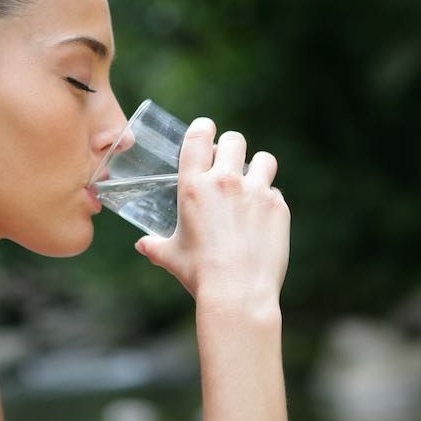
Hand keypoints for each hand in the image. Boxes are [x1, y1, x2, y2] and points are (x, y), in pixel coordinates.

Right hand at [135, 118, 289, 309]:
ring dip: (257, 167)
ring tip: (252, 184)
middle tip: (228, 163)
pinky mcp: (278, 206)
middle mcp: (225, 181)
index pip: (198, 137)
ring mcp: (255, 192)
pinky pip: (275, 191)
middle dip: (231, 147)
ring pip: (263, 159)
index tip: (206, 131)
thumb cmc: (200, 274)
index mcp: (194, 186)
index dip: (203, 128)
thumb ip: (155, 246)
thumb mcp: (171, 257)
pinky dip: (269, 200)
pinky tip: (261, 218)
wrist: (238, 292)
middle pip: (234, 140)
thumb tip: (142, 246)